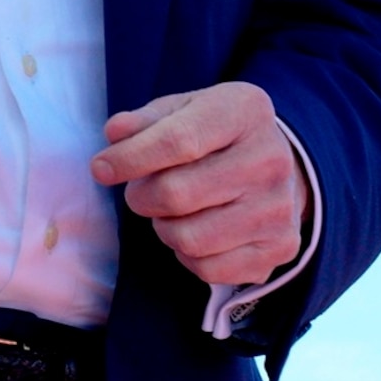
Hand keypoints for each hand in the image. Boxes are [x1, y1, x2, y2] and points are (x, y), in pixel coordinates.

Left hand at [92, 83, 307, 286]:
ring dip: (164, 228)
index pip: (178, 141)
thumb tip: (115, 134)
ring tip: (171, 211)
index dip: (129, 159)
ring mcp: (279, 208)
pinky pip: (209, 269)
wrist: (274, 164)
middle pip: (176, 194)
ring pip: (188, 238)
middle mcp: (271, 159)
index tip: (100, 169)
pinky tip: (196, 230)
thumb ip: (144, 121)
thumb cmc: (213, 135)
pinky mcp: (280, 247)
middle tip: (143, 190)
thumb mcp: (181, 111)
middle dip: (142, 196)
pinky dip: (188, 256)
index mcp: (245, 112)